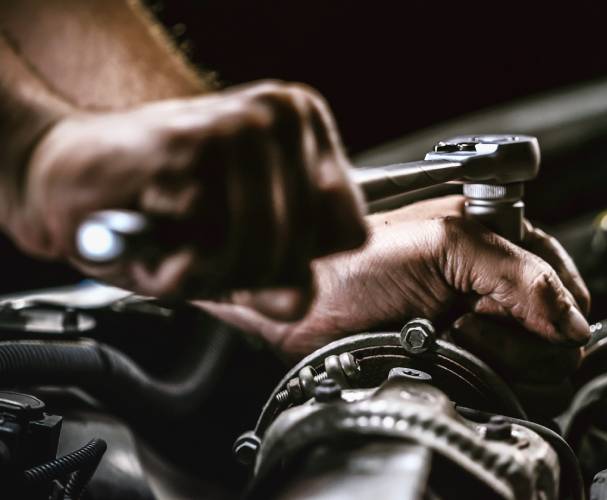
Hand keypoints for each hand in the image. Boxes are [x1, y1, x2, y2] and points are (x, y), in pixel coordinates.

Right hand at [8, 81, 365, 319]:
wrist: (73, 180)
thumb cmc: (161, 210)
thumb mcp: (236, 253)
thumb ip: (278, 280)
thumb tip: (298, 298)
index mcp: (305, 127)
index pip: (350, 229)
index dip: (301, 261)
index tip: (257, 250)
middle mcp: (282, 115)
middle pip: (306, 248)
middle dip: (250, 273)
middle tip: (204, 249)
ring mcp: (241, 125)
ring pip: (264, 250)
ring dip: (210, 270)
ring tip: (179, 237)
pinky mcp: (194, 143)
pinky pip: (214, 246)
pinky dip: (178, 262)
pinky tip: (159, 226)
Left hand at [198, 196, 590, 358]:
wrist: (304, 302)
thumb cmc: (356, 260)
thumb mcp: (445, 245)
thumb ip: (519, 274)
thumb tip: (573, 321)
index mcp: (501, 242)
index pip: (564, 282)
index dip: (552, 305)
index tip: (514, 314)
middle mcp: (494, 286)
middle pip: (555, 332)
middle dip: (517, 336)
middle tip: (468, 322)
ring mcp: (479, 328)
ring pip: (534, 366)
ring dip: (496, 359)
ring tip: (449, 336)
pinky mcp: (461, 363)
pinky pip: (501, 388)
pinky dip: (479, 380)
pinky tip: (443, 357)